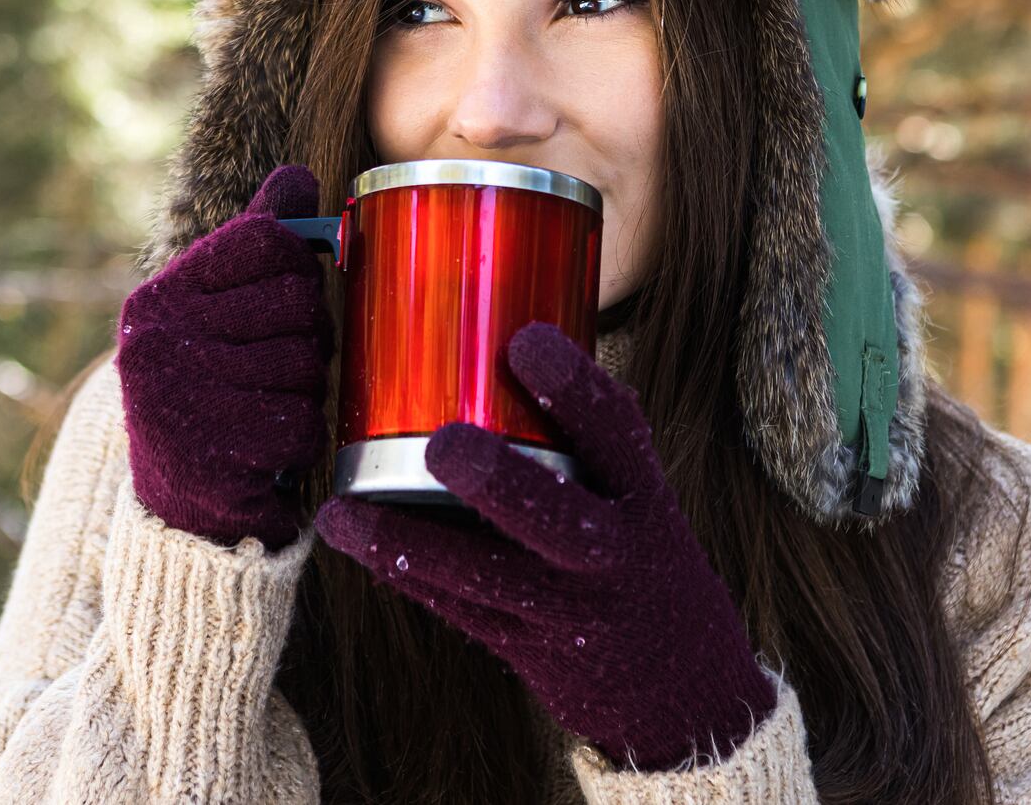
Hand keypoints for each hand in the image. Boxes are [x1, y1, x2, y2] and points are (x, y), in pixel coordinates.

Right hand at [116, 164, 333, 551]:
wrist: (179, 506)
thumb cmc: (213, 389)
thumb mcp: (221, 311)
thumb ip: (256, 243)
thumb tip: (299, 175)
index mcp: (160, 299)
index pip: (266, 241)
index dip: (298, 268)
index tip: (285, 299)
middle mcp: (158, 342)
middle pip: (297, 302)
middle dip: (309, 336)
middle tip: (280, 365)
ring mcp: (181, 399)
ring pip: (307, 364)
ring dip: (306, 391)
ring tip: (268, 406)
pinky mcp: (212, 454)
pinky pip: (304, 422)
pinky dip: (300, 437)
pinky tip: (269, 446)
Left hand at [314, 322, 777, 771]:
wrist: (686, 694)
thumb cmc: (650, 566)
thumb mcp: (647, 500)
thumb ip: (596, 439)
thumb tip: (524, 336)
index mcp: (644, 499)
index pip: (616, 434)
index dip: (574, 387)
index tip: (527, 341)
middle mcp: (609, 553)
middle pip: (553, 516)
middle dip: (498, 481)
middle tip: (443, 444)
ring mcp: (566, 609)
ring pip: (482, 575)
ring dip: (407, 542)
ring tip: (344, 511)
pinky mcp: (526, 649)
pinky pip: (457, 609)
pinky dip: (405, 573)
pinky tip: (355, 541)